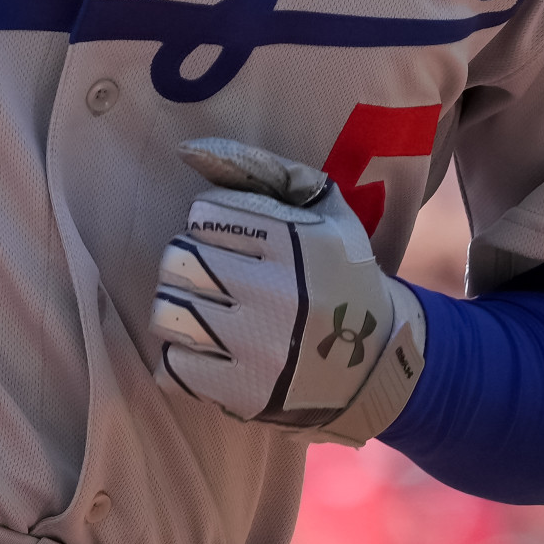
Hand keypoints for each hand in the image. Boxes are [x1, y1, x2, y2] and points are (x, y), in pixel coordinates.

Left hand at [150, 139, 426, 443]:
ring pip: (167, 313)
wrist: (376, 361)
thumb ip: (260, 169)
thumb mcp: (322, 209)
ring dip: (179, 310)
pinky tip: (209, 350)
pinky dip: (181, 357)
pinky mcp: (243, 393)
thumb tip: (189, 150)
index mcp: (296, 244)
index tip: (233, 242)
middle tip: (212, 277)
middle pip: (178, 261)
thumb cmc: (338, 273)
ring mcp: (259, 348)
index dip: (211, 226)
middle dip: (187, 265)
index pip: (204, 216)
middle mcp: (278, 294)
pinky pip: (171, 366)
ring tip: (206, 312)